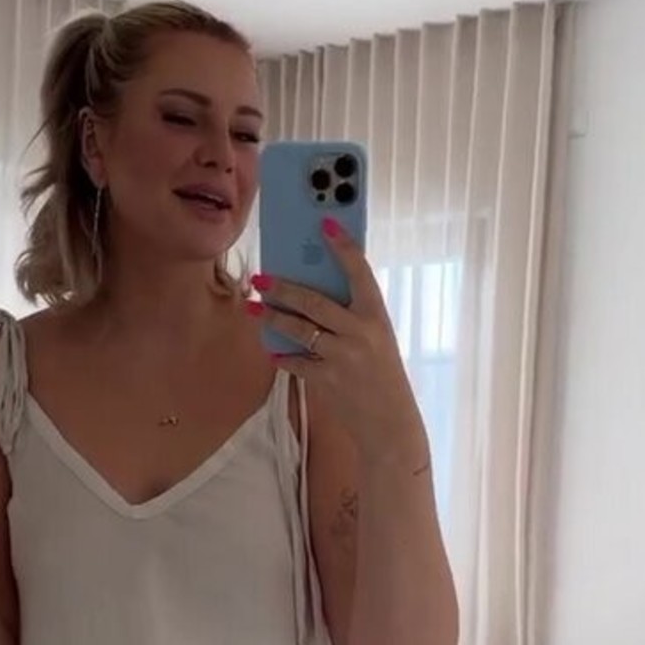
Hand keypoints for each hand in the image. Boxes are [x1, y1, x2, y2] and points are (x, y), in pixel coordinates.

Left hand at [248, 218, 429, 469]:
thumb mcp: (378, 338)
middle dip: (283, 288)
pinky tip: (272, 348)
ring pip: (299, 329)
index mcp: (377, 315)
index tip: (325, 223)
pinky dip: (282, 354)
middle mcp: (360, 332)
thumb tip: (316, 292)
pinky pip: (295, 361)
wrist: (390, 422)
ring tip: (254, 307)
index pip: (360, 271)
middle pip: (314, 301)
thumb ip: (353, 315)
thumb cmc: (383, 374)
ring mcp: (343, 356)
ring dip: (273, 317)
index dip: (342, 246)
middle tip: (261, 277)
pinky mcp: (327, 379)